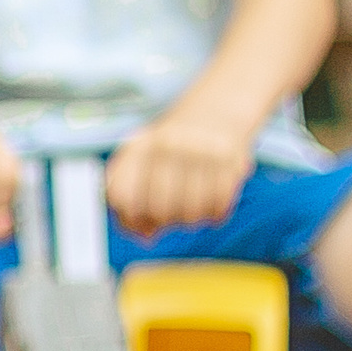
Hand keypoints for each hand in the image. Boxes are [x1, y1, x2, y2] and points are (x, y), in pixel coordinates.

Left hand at [107, 116, 249, 235]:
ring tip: (190, 204)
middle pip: (159, 210)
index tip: (139, 219)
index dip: (129, 219)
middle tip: (169, 213)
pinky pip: (217, 210)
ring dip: (189, 219)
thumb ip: (132, 204)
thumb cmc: (170, 153)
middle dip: (163, 220)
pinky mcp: (230, 161)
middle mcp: (167, 145)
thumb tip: (145, 237)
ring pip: (190, 215)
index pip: (122, 196)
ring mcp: (199, 152)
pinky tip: (210, 201)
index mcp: (138, 146)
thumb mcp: (142, 165)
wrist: (214, 112)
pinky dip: (213, 214)